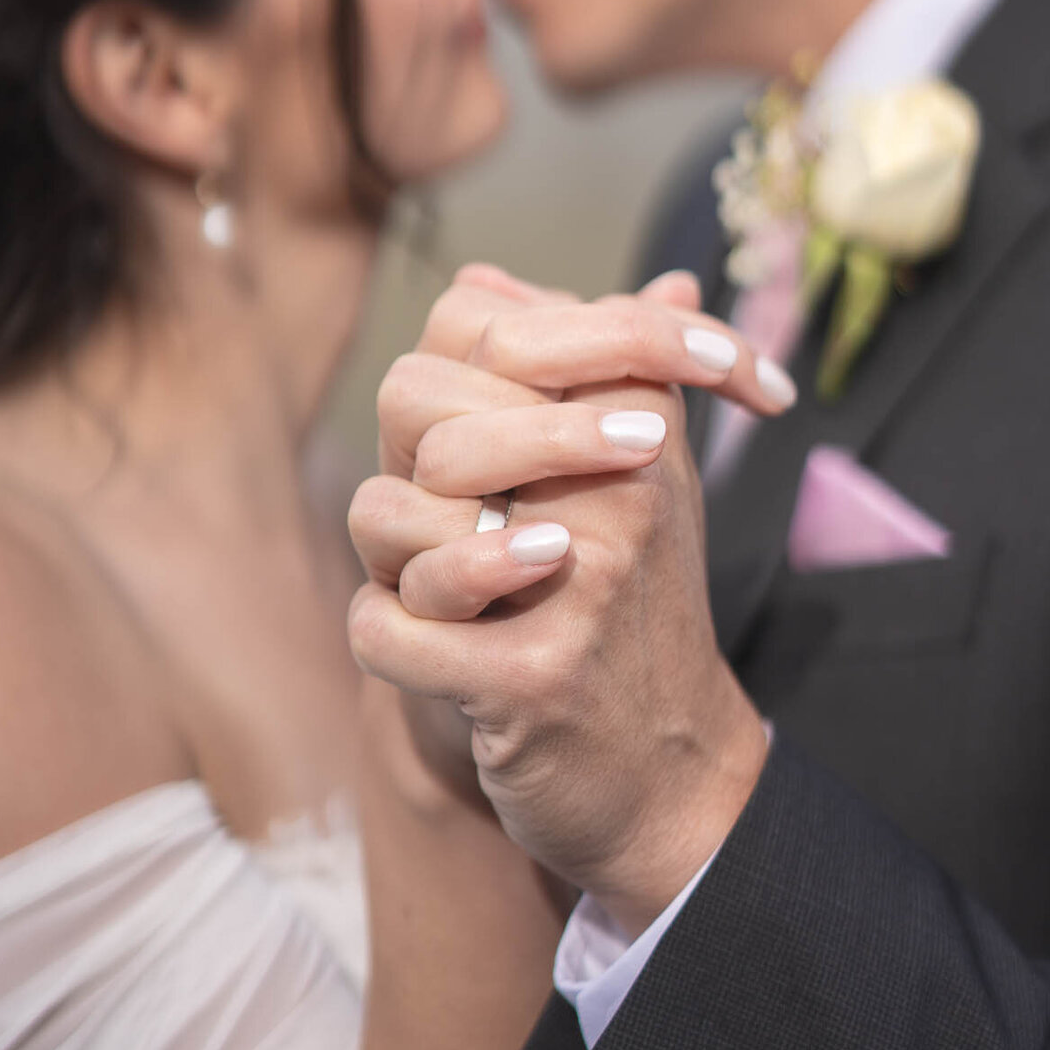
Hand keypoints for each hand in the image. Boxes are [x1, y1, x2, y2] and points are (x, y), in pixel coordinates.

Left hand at [350, 271, 779, 934]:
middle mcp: (621, 490)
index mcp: (640, 421)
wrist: (669, 775)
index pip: (487, 322)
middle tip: (454, 517)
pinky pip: (380, 624)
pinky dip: (386, 639)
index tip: (481, 428)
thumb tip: (487, 275)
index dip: (446, 368)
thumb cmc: (628, 607)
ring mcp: (579, 585)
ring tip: (451, 590)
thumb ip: (555, 369)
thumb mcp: (626, 472)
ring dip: (395, 562)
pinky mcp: (528, 681)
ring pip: (387, 512)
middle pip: (416, 404)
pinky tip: (434, 648)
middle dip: (407, 470)